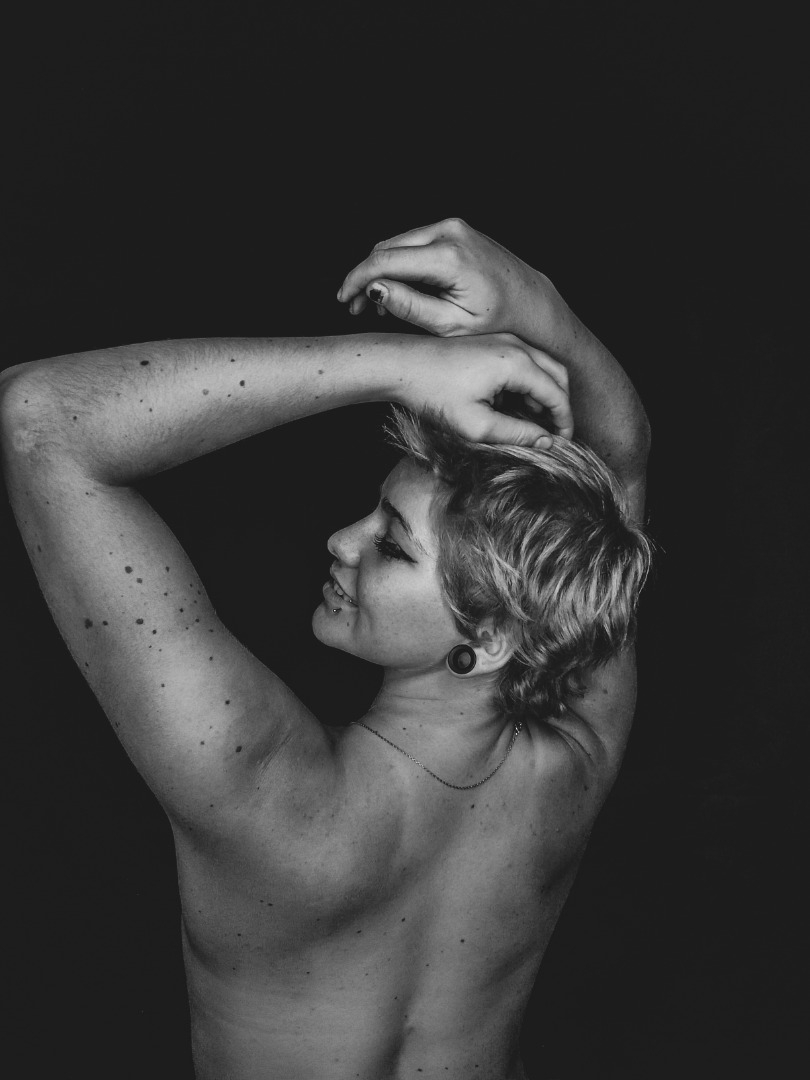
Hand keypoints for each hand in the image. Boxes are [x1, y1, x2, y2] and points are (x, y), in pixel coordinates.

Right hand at [337, 217, 553, 339]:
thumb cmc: (495, 321)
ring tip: (374, 303)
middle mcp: (450, 232)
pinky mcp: (454, 227)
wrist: (529, 303)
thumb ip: (410, 307)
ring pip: (398, 243)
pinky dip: (399, 263)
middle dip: (366, 276)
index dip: (357, 281)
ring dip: (380, 270)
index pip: (385, 261)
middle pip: (387, 248)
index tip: (344, 301)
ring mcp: (453, 225)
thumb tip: (375, 290)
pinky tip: (395, 288)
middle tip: (355, 308)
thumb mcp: (450, 324)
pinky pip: (414, 242)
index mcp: (449, 257)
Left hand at [397, 332, 572, 446]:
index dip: (564, 421)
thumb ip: (516, 434)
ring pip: (543, 366)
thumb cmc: (434, 393)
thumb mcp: (476, 425)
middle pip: (558, 375)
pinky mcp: (493, 341)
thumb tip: (545, 441)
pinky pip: (525, 360)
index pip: (557, 394)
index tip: (562, 443)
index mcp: (516, 363)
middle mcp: (516, 345)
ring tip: (533, 423)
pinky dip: (530, 383)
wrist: (402, 364)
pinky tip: (514, 405)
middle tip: (553, 434)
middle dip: (560, 405)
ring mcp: (504, 339)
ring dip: (545, 394)